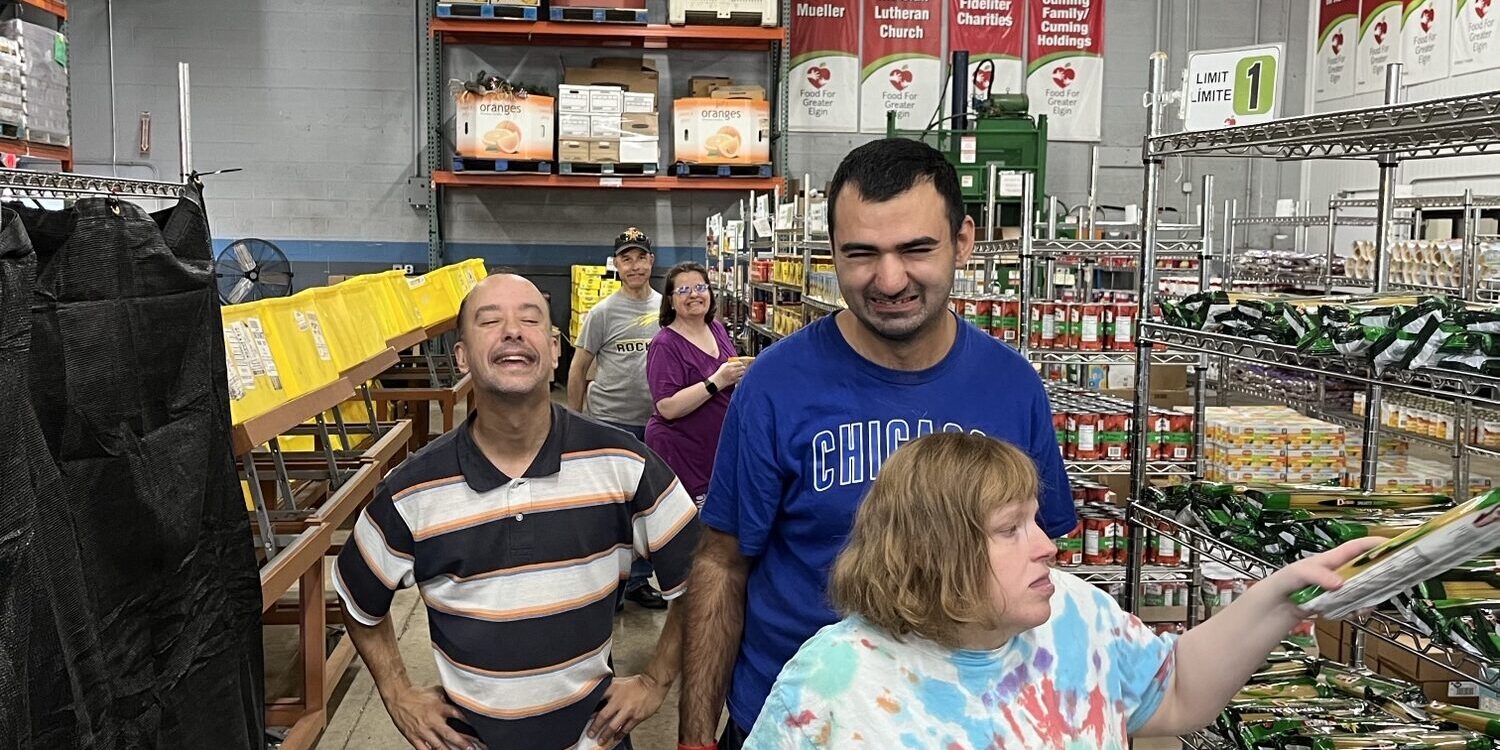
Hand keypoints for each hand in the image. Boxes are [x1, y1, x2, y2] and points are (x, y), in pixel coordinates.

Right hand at [384, 685, 485, 749]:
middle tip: (472, 748)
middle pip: (449, 734)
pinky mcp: (414, 737)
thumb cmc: (418, 695)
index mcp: (439, 707)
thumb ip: (450, 697)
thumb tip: (464, 698)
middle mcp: (432, 720)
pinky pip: (424, 749)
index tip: (479, 727)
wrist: (398, 698)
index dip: (469, 721)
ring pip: (438, 745)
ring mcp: (422, 730)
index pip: (458, 714)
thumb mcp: (437, 692)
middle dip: (461, 742)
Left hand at [587, 674, 668, 747]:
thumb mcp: (618, 682)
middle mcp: (618, 700)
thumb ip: (608, 690)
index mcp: (612, 689)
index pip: (596, 700)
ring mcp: (628, 709)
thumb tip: (597, 700)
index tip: (583, 718)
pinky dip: (619, 735)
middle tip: (590, 734)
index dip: (588, 710)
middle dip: (595, 727)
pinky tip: (615, 738)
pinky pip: (625, 729)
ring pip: (613, 726)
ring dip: (605, 735)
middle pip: (602, 716)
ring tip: (601, 741)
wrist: (654, 684)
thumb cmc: (636, 683)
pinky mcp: (637, 717)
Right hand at [709, 359, 746, 388]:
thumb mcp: (723, 366)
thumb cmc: (719, 373)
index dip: (741, 363)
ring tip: (741, 372)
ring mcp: (734, 376)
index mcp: (729, 365)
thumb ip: (729, 363)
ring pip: (743, 373)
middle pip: (742, 368)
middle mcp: (732, 370)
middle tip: (742, 368)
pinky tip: (739, 377)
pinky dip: (741, 377)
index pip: (739, 363)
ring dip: (742, 372)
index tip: (741, 364)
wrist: (717, 381)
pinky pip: (741, 378)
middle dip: (743, 368)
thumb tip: (734, 361)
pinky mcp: (735, 380)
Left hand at [1265, 537, 1385, 611]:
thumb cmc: (1286, 581)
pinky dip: (1357, 610)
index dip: (1374, 544)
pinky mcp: (1339, 603)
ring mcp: (1341, 589)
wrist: (1278, 605)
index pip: (1356, 547)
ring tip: (1366, 603)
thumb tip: (1340, 583)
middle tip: (1392, 581)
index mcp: (1332, 559)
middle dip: (1381, 573)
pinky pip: (1355, 606)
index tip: (1393, 544)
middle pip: (1367, 569)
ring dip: (1370, 596)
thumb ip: (1318, 575)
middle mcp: (1340, 572)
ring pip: (1364, 590)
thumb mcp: (1299, 573)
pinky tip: (1353, 612)